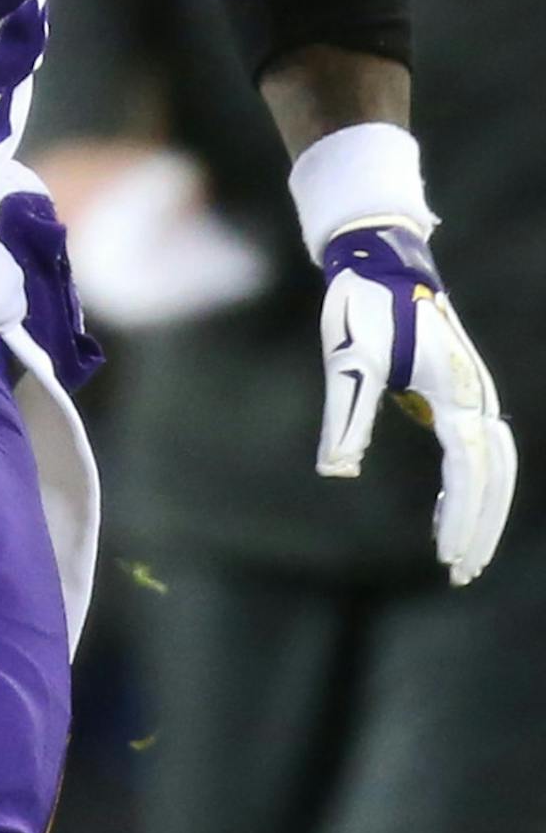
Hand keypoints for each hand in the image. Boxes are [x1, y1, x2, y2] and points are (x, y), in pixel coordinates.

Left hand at [317, 224, 517, 585]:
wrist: (381, 259)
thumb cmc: (363, 306)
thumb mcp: (349, 360)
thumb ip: (346, 416)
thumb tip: (336, 471)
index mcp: (455, 392)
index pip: (468, 470)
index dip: (462, 517)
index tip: (449, 558)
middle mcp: (475, 396)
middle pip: (495, 475)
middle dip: (482, 526)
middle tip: (462, 573)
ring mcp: (473, 392)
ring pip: (496, 465)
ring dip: (485, 510)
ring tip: (463, 555)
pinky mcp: (460, 391)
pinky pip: (480, 449)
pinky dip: (472, 485)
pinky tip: (444, 511)